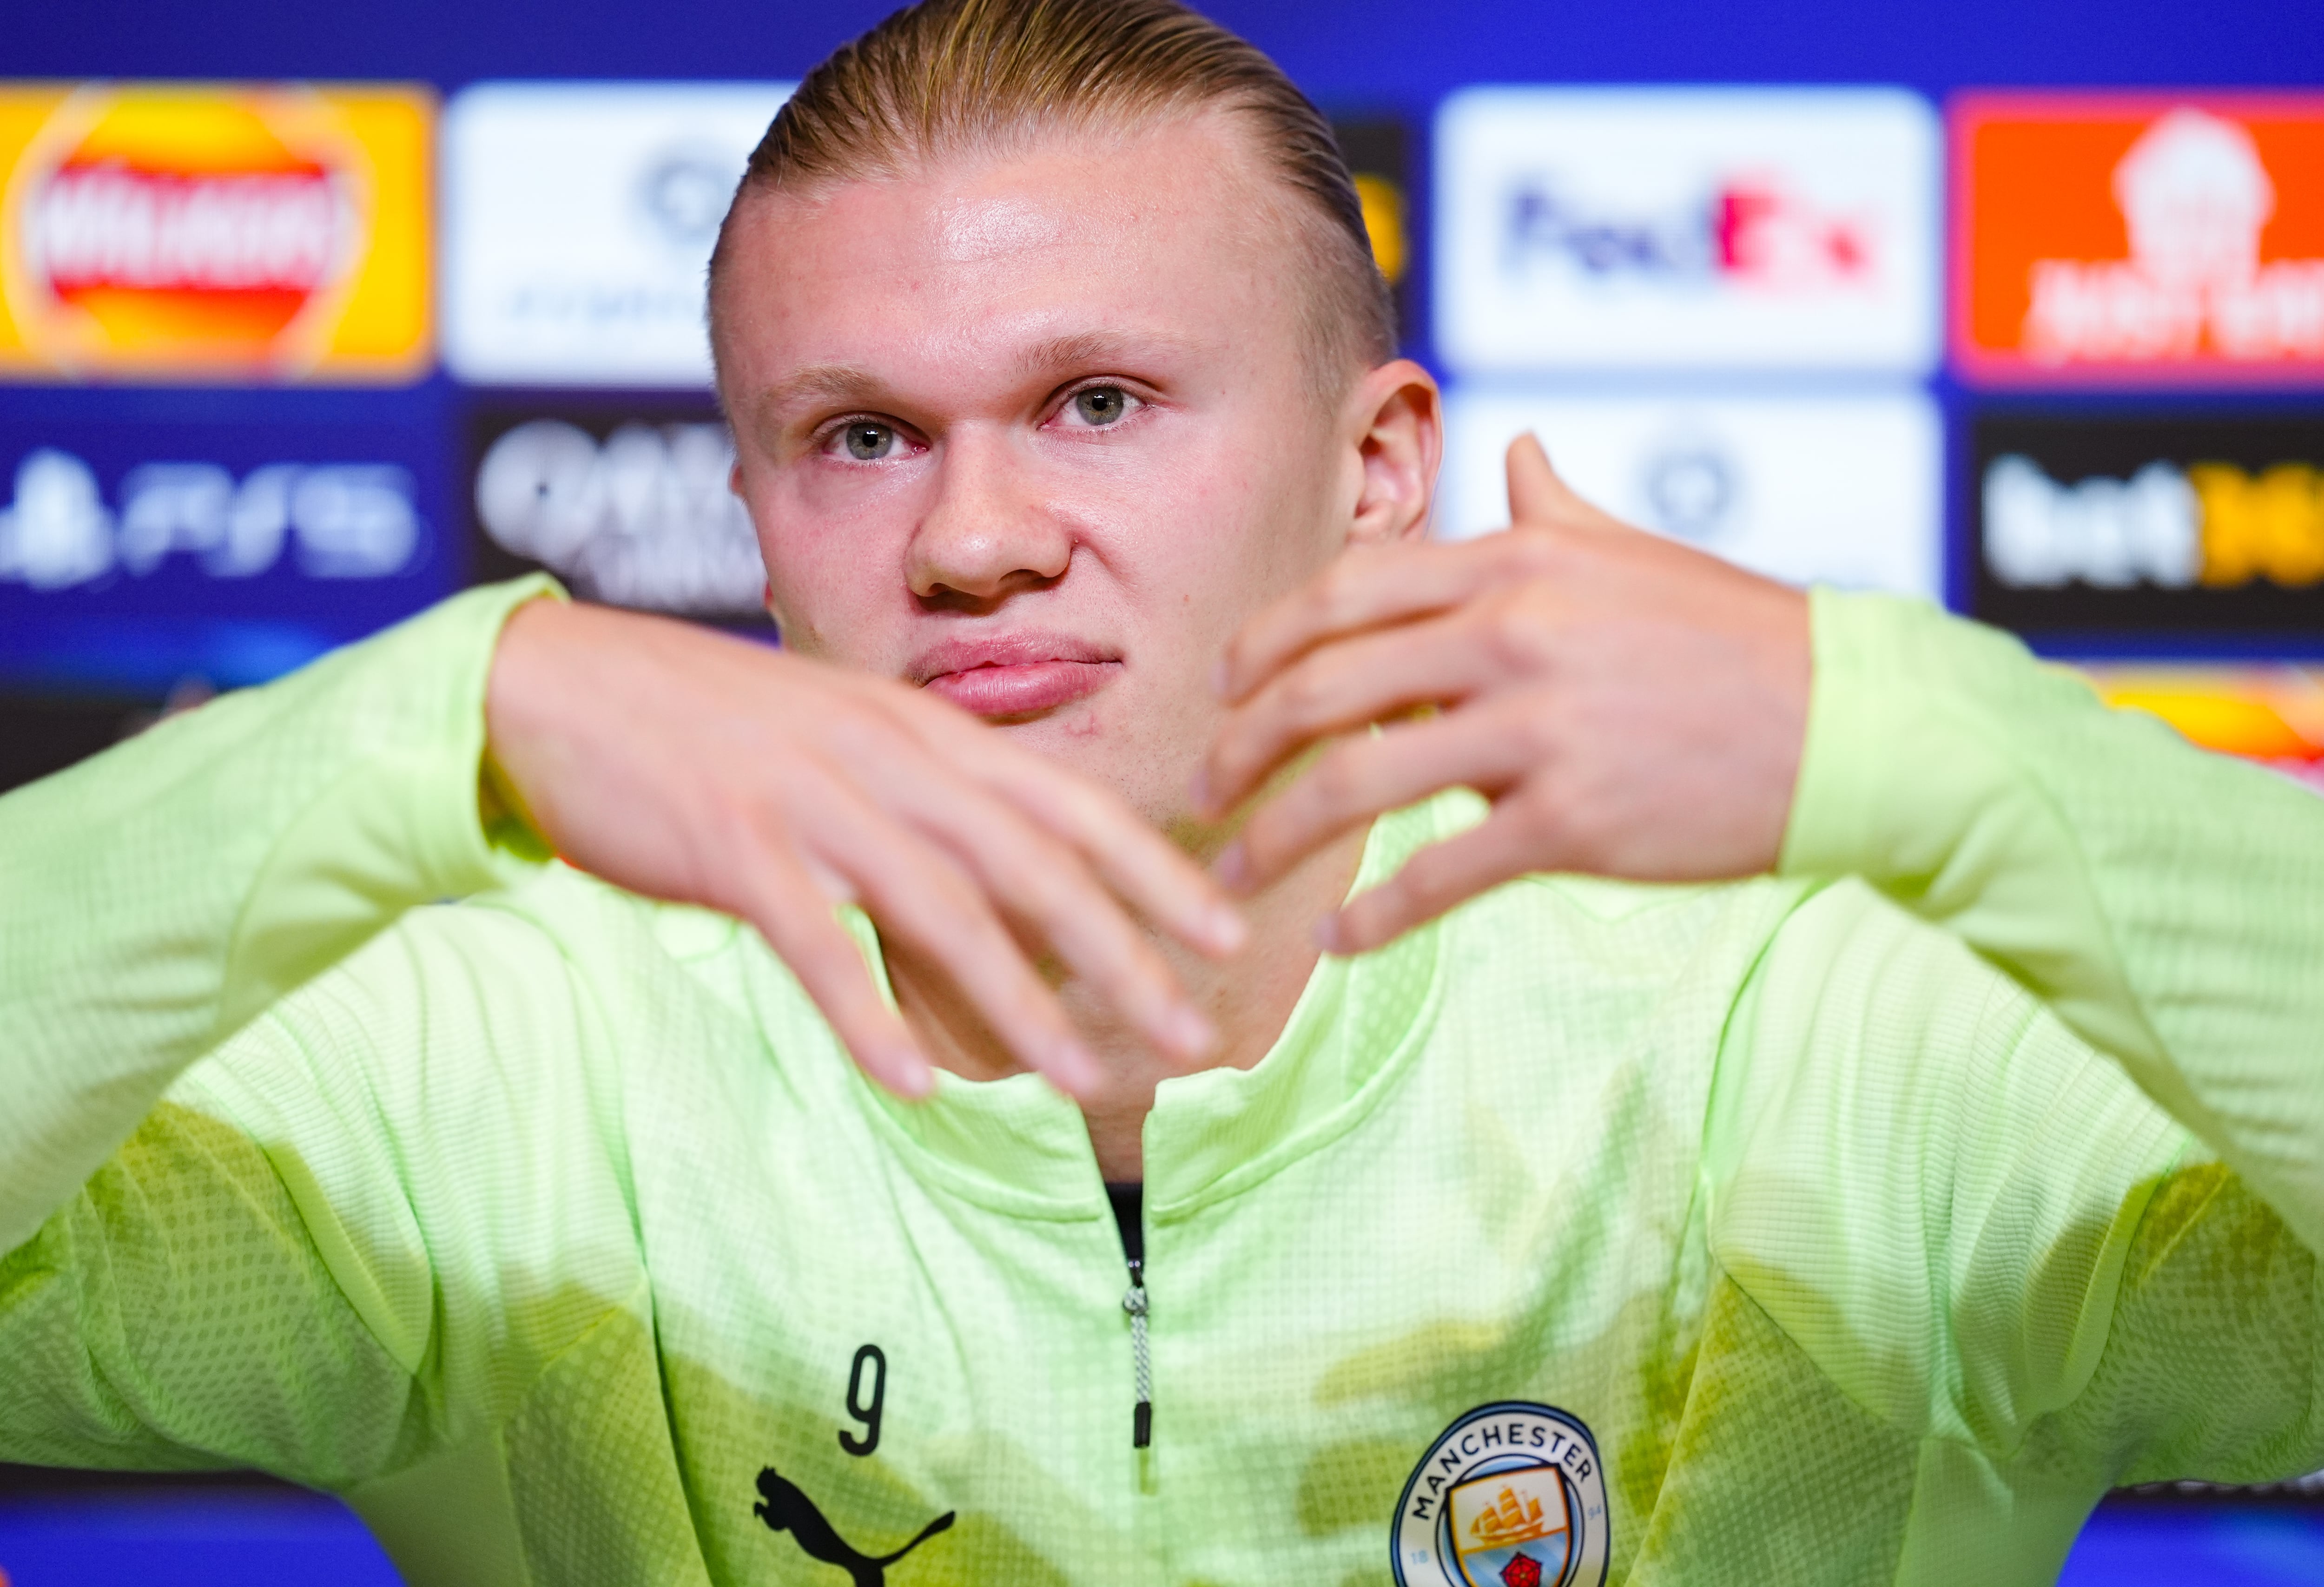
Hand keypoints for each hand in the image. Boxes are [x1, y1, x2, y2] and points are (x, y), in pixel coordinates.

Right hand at [485, 601, 1242, 1099]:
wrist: (563, 687)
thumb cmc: (711, 729)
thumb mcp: (842, 743)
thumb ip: (924, 797)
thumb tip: (1003, 873)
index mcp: (922, 732)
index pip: (1069, 801)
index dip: (1156, 869)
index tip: (1226, 934)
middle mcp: (886, 757)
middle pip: (1033, 862)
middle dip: (1125, 952)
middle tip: (1193, 1034)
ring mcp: (811, 799)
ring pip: (944, 909)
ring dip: (1022, 1003)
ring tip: (1085, 1083)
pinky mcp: (732, 845)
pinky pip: (816, 942)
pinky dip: (868, 1014)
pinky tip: (913, 1086)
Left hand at [1195, 434, 1809, 954]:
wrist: (1847, 720)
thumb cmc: (1733, 637)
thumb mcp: (1635, 552)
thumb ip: (1556, 507)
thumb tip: (1518, 449)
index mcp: (1516, 565)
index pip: (1346, 593)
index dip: (1264, 644)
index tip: (1223, 689)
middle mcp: (1513, 634)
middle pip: (1324, 688)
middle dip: (1241, 746)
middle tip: (1201, 794)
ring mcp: (1539, 728)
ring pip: (1360, 783)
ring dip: (1277, 836)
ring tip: (1235, 876)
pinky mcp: (1573, 819)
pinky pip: (1441, 872)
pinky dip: (1376, 914)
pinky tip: (1335, 940)